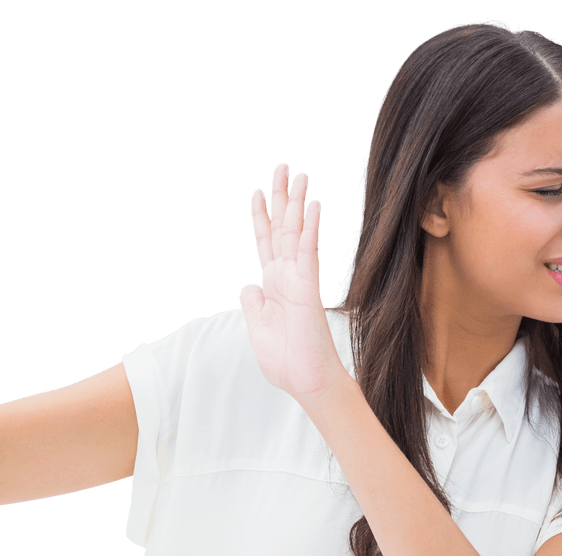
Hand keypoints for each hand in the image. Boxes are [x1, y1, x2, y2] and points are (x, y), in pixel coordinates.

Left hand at [239, 164, 345, 398]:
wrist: (305, 381)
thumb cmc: (285, 361)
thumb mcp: (257, 328)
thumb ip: (253, 304)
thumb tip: (249, 285)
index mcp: (272, 286)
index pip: (265, 243)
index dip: (260, 217)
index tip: (257, 193)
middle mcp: (286, 277)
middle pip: (281, 229)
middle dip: (281, 198)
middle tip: (283, 168)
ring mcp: (298, 280)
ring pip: (296, 234)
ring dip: (297, 204)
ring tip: (299, 175)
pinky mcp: (308, 289)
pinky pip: (308, 253)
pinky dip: (309, 230)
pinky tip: (312, 207)